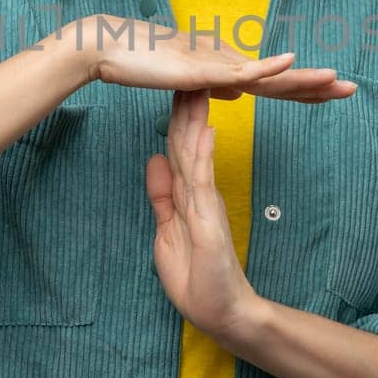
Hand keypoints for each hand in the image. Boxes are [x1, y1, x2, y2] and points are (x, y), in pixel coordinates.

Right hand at [70, 14, 356, 102]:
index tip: (333, 93)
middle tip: (352, 89)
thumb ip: (214, 85)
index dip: (304, 90)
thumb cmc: (143, 64)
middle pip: (280, 79)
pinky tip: (292, 62)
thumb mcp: (186, 82)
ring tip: (335, 81)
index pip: (274, 85)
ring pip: (268, 76)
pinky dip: (268, 67)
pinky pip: (240, 69)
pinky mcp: (202, 68)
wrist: (110, 49)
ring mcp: (217, 62)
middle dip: (317, 86)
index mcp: (227, 68)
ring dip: (303, 79)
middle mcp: (229, 61)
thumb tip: (239, 94)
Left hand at [145, 88, 263, 336]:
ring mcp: (206, 202)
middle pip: (190, 139)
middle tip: (187, 65)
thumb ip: (162, 196)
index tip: (172, 82)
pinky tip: (203, 128)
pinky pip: (203, 179)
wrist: (223, 312)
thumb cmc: (198, 278)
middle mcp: (201, 190)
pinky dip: (201, 153)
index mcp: (190, 192)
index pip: (180, 145)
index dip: (175, 114)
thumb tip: (154, 159)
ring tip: (196, 84)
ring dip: (194, 118)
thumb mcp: (168, 231)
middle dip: (186, 104)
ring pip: (196, 152)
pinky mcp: (210, 218)